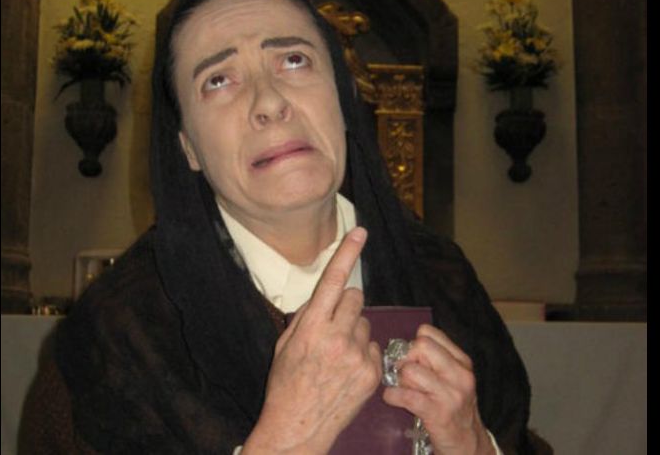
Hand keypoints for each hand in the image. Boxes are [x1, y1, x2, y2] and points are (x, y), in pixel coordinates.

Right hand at [243, 227, 381, 454]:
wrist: (298, 427)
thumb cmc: (286, 385)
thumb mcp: (286, 345)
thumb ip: (306, 317)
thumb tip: (323, 297)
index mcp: (311, 327)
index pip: (334, 280)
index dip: (348, 253)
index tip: (360, 232)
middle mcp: (336, 337)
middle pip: (356, 298)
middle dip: (347, 305)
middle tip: (334, 325)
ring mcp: (357, 356)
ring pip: (366, 323)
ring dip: (355, 331)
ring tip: (338, 356)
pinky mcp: (372, 373)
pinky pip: (374, 347)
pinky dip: (364, 354)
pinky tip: (348, 370)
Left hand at [382, 324, 494, 454]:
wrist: (467, 441)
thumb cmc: (454, 406)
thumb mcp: (454, 378)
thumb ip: (435, 359)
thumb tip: (404, 348)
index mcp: (462, 361)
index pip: (428, 333)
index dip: (414, 344)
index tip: (414, 360)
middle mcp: (459, 374)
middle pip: (420, 346)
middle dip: (406, 359)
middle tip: (406, 374)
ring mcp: (449, 394)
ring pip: (410, 370)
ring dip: (400, 380)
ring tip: (405, 389)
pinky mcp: (436, 412)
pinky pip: (404, 395)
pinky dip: (392, 395)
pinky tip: (394, 398)